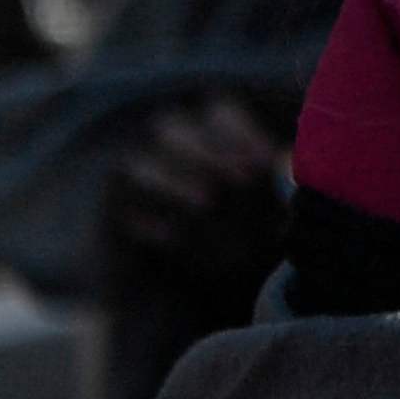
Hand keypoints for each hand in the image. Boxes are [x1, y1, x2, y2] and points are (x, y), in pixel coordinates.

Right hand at [95, 92, 291, 316]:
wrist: (204, 286)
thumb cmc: (250, 235)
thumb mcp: (272, 210)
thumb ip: (277, 185)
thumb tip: (288, 163)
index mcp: (210, 135)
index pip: (218, 112)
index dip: (240, 131)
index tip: (267, 162)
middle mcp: (165, 150)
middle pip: (173, 126)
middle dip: (208, 148)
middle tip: (242, 177)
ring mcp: (133, 180)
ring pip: (139, 161)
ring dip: (173, 176)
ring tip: (207, 201)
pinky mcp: (111, 215)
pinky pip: (115, 205)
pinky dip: (143, 217)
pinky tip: (170, 235)